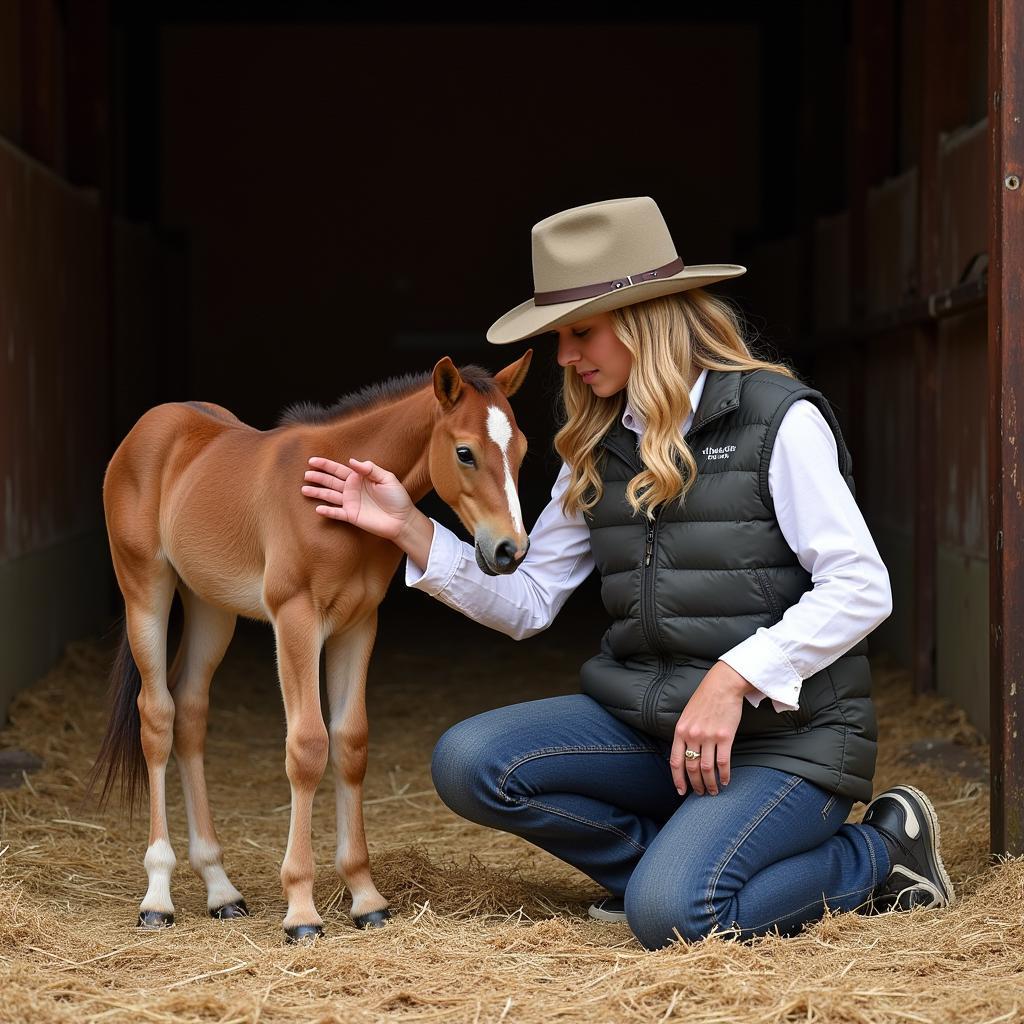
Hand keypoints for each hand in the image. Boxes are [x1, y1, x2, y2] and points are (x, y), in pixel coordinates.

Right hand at [302, 456, 413, 540]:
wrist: (402, 519)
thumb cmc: (397, 497)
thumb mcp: (386, 478)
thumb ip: (370, 469)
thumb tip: (352, 461)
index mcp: (359, 478)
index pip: (338, 469)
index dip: (325, 465)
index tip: (312, 461)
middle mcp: (352, 489)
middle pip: (330, 482)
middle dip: (318, 477)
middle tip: (306, 475)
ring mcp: (350, 503)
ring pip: (330, 496)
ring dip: (317, 493)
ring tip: (304, 490)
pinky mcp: (351, 516)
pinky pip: (336, 513)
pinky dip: (327, 511)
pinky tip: (318, 508)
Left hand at [669, 661, 754, 796]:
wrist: (722, 685)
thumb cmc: (705, 700)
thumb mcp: (687, 716)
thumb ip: (684, 734)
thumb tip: (684, 754)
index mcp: (680, 731)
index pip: (675, 761)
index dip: (678, 779)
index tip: (681, 791)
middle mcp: (692, 735)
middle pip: (691, 768)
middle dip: (696, 784)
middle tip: (701, 793)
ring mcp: (708, 736)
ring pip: (707, 768)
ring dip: (710, 783)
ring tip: (714, 791)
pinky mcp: (725, 736)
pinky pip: (723, 762)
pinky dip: (724, 775)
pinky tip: (726, 781)